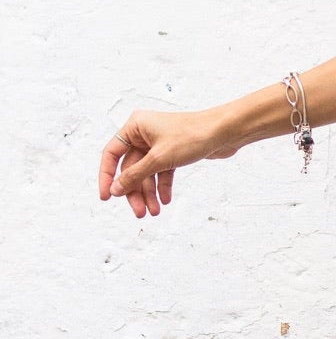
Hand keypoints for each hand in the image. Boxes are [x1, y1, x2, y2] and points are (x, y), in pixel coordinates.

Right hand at [98, 108, 232, 218]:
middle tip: (139, 212)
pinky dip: (163, 186)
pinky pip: (162, 172)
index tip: (106, 197)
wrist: (225, 132)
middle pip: (131, 168)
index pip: (112, 154)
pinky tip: (165, 200)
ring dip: (150, 192)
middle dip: (135, 191)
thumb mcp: (159, 159)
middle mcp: (144, 134)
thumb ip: (136, 175)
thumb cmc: (192, 136)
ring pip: (148, 172)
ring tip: (154, 212)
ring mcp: (159, 143)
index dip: (107, 176)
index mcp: (135, 126)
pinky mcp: (173, 152)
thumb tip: (116, 188)